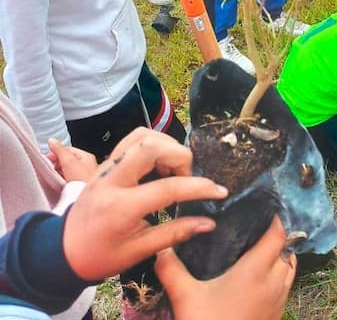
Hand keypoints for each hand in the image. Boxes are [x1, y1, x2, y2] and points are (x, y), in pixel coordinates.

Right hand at [47, 138, 97, 181]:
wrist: (85, 198)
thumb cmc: (81, 180)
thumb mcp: (69, 162)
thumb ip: (60, 151)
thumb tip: (52, 141)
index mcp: (86, 157)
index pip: (68, 150)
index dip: (56, 152)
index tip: (46, 158)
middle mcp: (86, 165)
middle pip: (67, 159)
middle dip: (56, 162)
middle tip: (48, 167)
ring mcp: (83, 175)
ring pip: (66, 169)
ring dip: (58, 171)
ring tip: (51, 175)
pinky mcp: (78, 185)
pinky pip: (67, 179)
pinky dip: (60, 179)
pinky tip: (56, 182)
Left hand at [62, 128, 227, 281]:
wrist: (62, 252)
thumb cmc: (102, 256)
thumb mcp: (138, 251)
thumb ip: (175, 233)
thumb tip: (209, 222)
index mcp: (120, 207)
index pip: (167, 188)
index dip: (199, 188)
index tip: (219, 191)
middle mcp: (111, 179)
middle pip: (152, 146)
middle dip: (179, 156)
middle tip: (187, 177)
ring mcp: (106, 167)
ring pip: (143, 136)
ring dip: (167, 146)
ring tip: (174, 170)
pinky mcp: (105, 162)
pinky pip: (133, 139)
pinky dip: (154, 144)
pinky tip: (161, 164)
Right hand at [156, 216, 295, 319]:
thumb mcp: (185, 297)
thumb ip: (172, 269)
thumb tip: (161, 249)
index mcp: (256, 270)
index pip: (278, 234)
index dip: (275, 219)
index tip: (265, 208)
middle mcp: (274, 281)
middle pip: (286, 248)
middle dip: (276, 236)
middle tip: (258, 227)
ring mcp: (279, 300)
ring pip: (289, 268)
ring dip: (280, 256)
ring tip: (259, 250)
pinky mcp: (277, 314)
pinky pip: (285, 285)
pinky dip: (278, 275)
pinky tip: (258, 278)